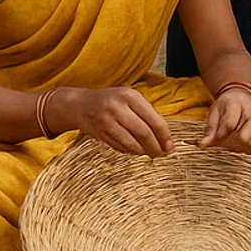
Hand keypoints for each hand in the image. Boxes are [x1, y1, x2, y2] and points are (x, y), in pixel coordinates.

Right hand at [59, 86, 173, 155]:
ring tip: (150, 154)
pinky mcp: (100, 132)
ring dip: (143, 152)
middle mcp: (118, 107)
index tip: (170, 147)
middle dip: (155, 147)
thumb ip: (146, 114)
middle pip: (144, 133)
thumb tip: (165, 138)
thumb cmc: (111, 101)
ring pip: (132, 143)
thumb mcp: (129, 99)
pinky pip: (120, 146)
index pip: (154, 120)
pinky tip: (135, 150)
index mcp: (130, 95)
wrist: (79, 104)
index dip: (164, 136)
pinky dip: (130, 151)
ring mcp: (107, 120)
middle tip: (161, 154)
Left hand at [199, 87, 250, 153]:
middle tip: (222, 139)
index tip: (214, 138)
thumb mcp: (214, 112)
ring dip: (238, 147)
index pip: (229, 125)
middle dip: (229, 142)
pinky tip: (239, 143)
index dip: (220, 136)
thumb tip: (203, 146)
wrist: (241, 98)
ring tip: (231, 140)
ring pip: (250, 144)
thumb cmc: (226, 105)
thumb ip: (210, 129)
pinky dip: (245, 148)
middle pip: (242, 137)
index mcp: (237, 104)